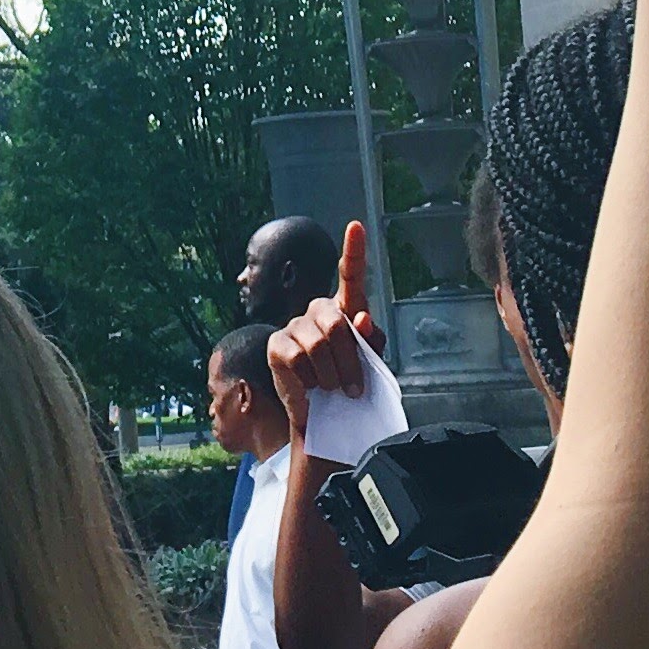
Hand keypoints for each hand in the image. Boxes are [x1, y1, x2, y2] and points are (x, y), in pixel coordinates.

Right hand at [269, 219, 382, 418]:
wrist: (326, 422)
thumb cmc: (352, 389)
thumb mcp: (372, 367)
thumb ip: (372, 342)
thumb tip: (362, 318)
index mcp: (346, 312)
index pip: (351, 277)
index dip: (354, 250)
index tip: (356, 226)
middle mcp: (319, 312)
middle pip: (337, 323)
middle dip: (350, 360)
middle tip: (353, 387)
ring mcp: (295, 326)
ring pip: (318, 343)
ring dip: (332, 375)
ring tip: (332, 388)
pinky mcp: (276, 345)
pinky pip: (299, 357)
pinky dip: (310, 379)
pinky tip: (310, 386)